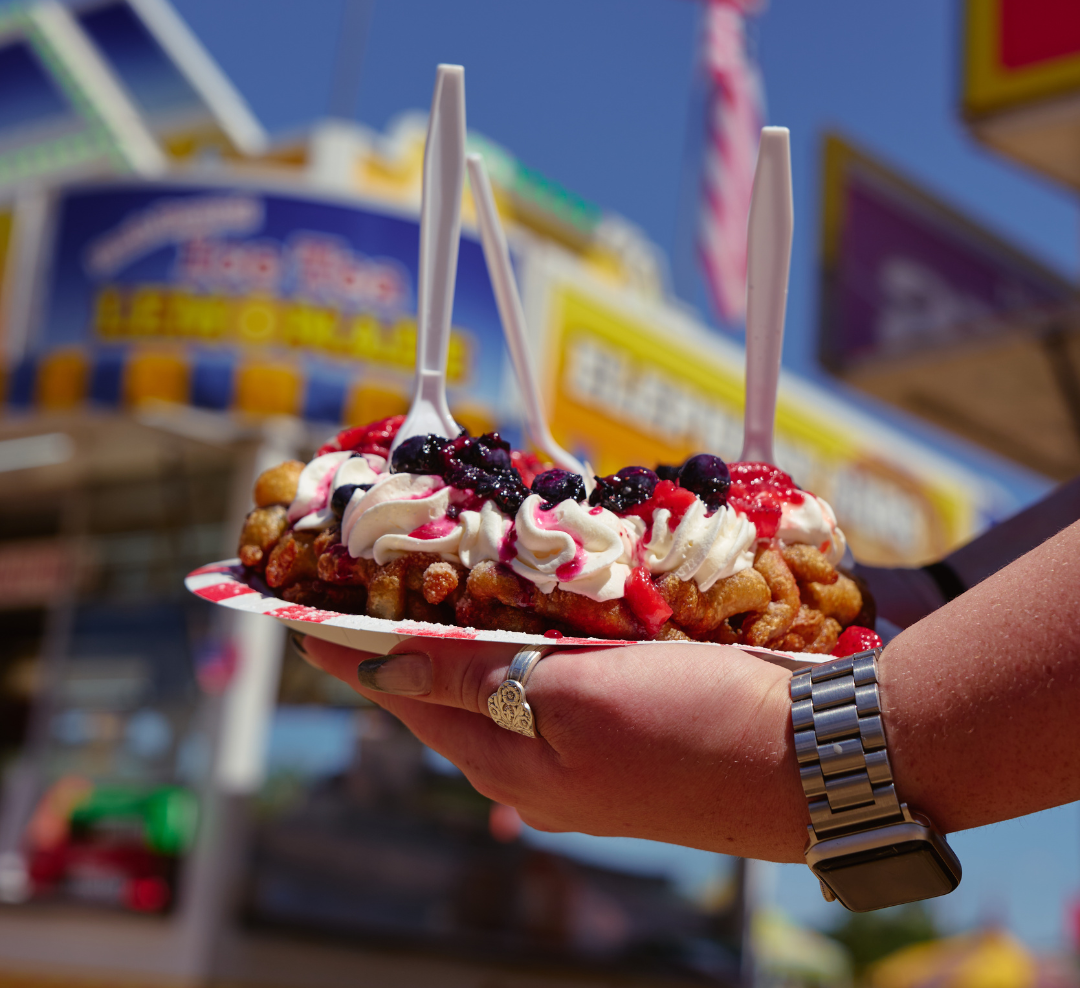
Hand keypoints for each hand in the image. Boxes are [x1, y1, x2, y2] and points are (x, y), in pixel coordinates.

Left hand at [299, 635, 809, 861]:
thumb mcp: (574, 699)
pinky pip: (549, 681)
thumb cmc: (693, 724)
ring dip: (461, 640)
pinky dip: (522, 643)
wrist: (813, 760)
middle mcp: (537, 765)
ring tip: (432, 593)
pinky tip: (525, 618)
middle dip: (403, 641)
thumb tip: (386, 669)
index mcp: (512, 761)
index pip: (407, 696)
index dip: (353, 653)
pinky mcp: (626, 728)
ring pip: (500, 685)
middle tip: (366, 587)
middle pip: (448, 692)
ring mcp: (583, 752)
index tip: (303, 616)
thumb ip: (477, 680)